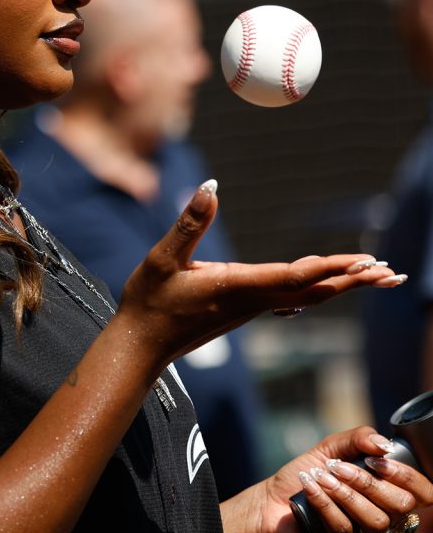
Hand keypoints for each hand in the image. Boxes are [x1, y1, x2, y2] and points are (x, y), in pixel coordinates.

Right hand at [118, 180, 404, 364]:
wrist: (140, 345)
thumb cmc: (148, 302)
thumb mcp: (162, 259)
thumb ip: (189, 224)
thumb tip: (210, 186)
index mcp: (235, 286)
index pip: (294, 277)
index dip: (331, 267)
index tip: (366, 262)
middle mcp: (250, 301)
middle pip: (313, 290)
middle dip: (353, 281)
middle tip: (393, 273)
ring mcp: (249, 308)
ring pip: (306, 296)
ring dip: (341, 284)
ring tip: (372, 275)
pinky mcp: (242, 310)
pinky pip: (291, 298)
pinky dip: (316, 287)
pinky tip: (323, 284)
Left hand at [238, 427, 432, 532]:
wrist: (269, 501)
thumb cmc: (305, 476)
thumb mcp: (330, 449)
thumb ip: (358, 440)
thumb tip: (385, 444)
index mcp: (386, 497)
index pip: (423, 494)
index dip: (407, 476)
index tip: (375, 459)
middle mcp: (382, 522)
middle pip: (400, 507)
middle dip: (368, 481)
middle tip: (336, 466)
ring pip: (375, 521)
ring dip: (344, 492)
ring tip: (319, 476)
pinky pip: (344, 530)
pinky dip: (324, 502)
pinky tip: (309, 487)